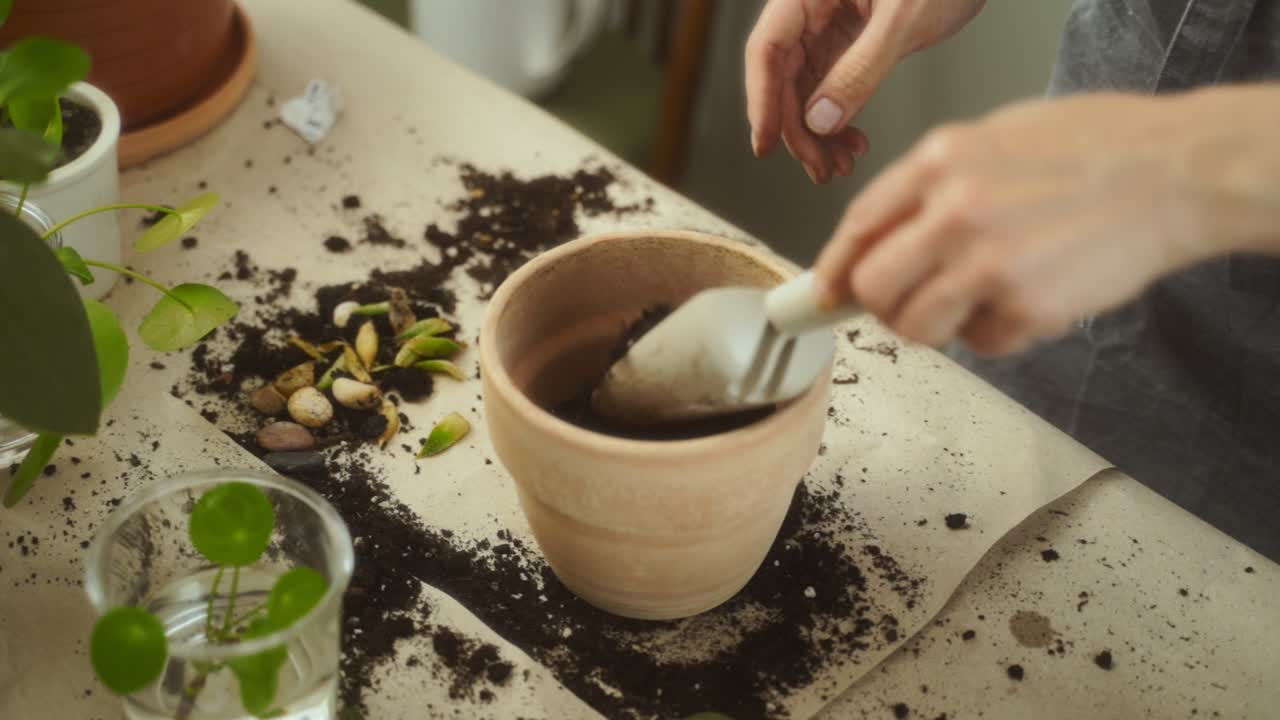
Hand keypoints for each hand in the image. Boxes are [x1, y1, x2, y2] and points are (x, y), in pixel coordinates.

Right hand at [745, 0, 984, 182]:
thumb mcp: (903, 20)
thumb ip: (860, 70)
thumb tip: (822, 120)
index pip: (767, 48)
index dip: (762, 100)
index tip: (766, 144)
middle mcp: (813, 5)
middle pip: (783, 75)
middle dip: (799, 128)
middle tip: (820, 166)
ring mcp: (829, 23)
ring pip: (806, 87)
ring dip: (818, 131)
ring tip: (839, 164)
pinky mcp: (850, 38)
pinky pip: (830, 85)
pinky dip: (839, 117)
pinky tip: (852, 140)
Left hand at [814, 92, 1223, 355]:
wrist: (1173, 173)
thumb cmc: (1094, 149)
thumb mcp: (995, 137)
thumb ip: (935, 184)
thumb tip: (884, 234)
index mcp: (940, 161)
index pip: (859, 224)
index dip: (835, 267)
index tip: (824, 293)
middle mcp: (953, 211)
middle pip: (873, 287)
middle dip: (883, 305)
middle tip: (910, 304)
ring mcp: (986, 263)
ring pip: (917, 327)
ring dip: (938, 326)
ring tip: (977, 300)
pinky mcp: (1024, 307)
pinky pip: (981, 343)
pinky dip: (996, 333)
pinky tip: (1029, 298)